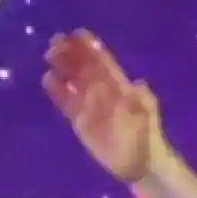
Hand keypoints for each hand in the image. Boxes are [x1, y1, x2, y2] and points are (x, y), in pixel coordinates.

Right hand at [43, 29, 166, 183]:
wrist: (140, 163)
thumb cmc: (147, 135)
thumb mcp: (148, 116)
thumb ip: (143, 100)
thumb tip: (138, 84)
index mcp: (120, 86)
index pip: (103, 62)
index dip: (91, 48)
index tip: (77, 34)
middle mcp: (103, 91)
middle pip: (84, 68)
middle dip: (71, 53)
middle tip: (56, 41)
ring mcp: (90, 105)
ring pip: (73, 81)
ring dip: (63, 67)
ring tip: (49, 54)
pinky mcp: (80, 120)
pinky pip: (66, 102)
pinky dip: (58, 90)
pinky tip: (48, 79)